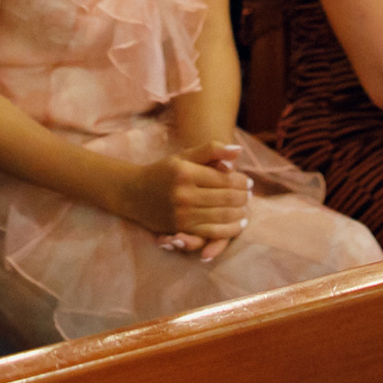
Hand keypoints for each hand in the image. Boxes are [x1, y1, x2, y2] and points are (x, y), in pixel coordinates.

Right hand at [127, 141, 250, 261]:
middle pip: (227, 197)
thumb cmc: (162, 172)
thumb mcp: (184, 156)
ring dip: (240, 213)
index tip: (248, 182)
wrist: (133, 193)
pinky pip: (213, 232)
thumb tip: (238, 151)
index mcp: (186, 172)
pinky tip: (238, 224)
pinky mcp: (181, 229)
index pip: (225, 178)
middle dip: (244, 197)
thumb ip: (211, 150)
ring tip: (245, 209)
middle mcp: (184, 194)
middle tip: (249, 195)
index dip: (242, 181)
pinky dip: (230, 229)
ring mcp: (183, 214)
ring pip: (223, 215)